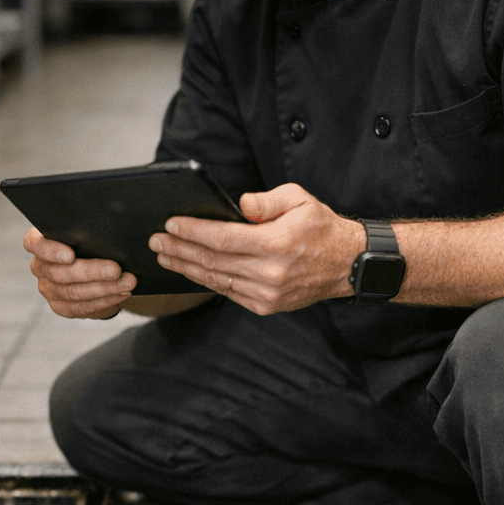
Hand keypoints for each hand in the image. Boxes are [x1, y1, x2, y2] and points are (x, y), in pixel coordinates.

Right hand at [24, 227, 134, 319]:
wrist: (95, 269)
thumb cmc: (91, 242)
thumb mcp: (88, 232)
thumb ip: (91, 230)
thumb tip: (112, 228)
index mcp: (40, 243)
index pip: (34, 244)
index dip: (50, 250)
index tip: (71, 255)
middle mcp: (40, 266)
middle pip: (60, 272)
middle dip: (91, 271)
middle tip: (116, 270)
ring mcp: (48, 288)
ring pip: (73, 292)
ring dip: (104, 288)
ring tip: (127, 283)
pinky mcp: (60, 306)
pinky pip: (81, 307)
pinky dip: (104, 301)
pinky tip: (121, 294)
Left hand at [150, 183, 361, 314]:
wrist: (347, 264)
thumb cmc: (320, 227)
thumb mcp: (299, 199)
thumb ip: (266, 201)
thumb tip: (238, 204)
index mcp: (276, 244)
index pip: (222, 238)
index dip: (192, 231)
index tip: (170, 223)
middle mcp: (269, 273)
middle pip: (211, 261)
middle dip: (179, 248)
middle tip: (156, 239)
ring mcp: (266, 294)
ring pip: (215, 279)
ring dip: (185, 267)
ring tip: (164, 254)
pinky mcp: (265, 306)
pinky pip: (227, 292)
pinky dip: (205, 280)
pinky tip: (189, 269)